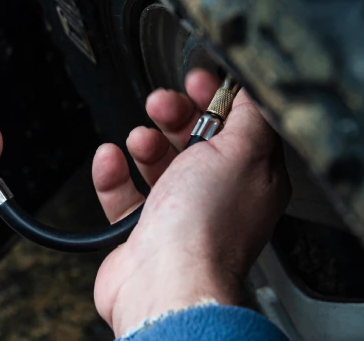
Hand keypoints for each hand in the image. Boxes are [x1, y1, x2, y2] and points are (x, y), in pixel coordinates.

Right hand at [91, 70, 289, 335]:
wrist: (165, 283)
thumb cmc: (206, 227)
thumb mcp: (242, 152)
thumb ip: (251, 116)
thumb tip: (253, 89)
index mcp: (252, 178)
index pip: (238, 125)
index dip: (216, 97)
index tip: (196, 80)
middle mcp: (218, 196)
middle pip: (194, 139)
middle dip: (174, 114)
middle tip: (161, 103)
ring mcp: (179, 214)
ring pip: (158, 162)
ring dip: (144, 142)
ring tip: (139, 139)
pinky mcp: (143, 229)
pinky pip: (124, 192)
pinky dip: (114, 173)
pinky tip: (110, 160)